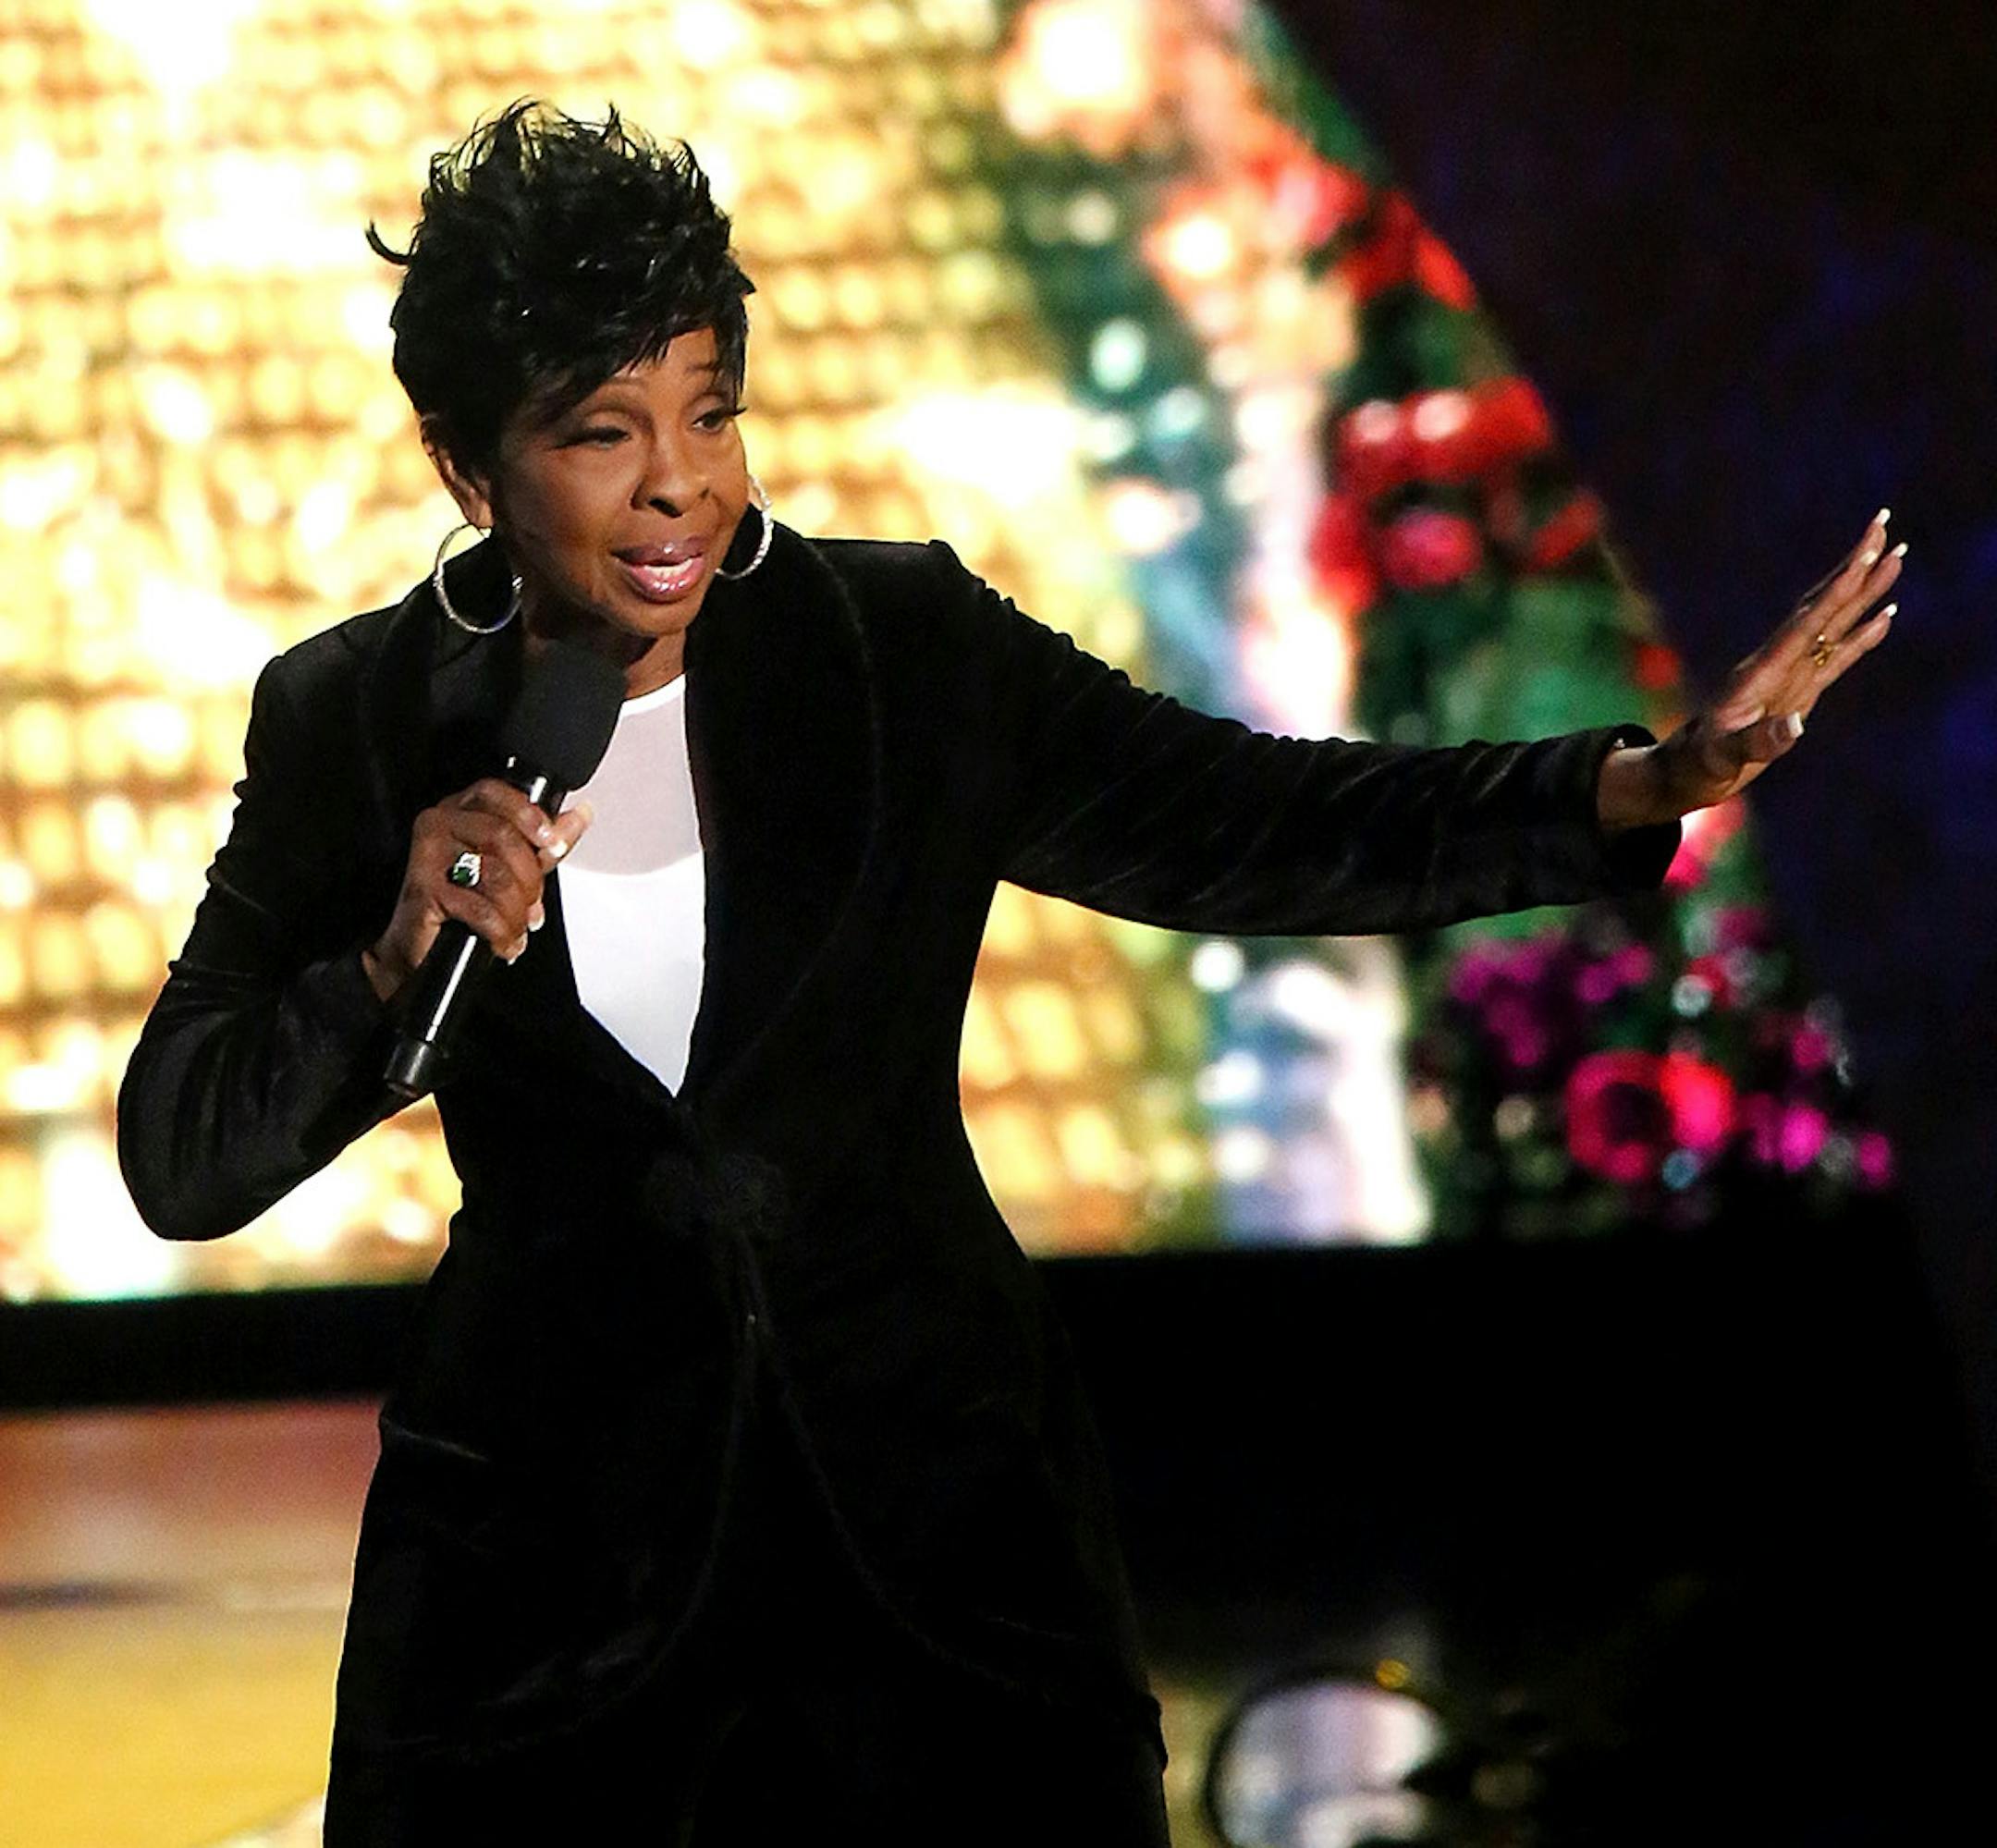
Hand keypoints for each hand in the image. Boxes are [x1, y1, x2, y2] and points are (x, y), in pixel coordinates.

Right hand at [362, 780, 593, 1001]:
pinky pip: (480, 908)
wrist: (419, 951)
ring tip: (518, 928)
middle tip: (533, 904)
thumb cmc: (462, 905)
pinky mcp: (423, 889)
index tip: (552, 843)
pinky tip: (504, 943)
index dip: (529, 815)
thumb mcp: (512, 869)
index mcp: (461, 811)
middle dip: (530, 878)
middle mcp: (439, 824)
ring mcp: (428, 855)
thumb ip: (543, 843)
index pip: (496, 792)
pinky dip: (501, 932)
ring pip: (496, 873)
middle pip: (502, 835)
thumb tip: (579, 815)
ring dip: (517, 910)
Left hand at [1599, 509, 1901, 828]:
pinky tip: (1885, 613)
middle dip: (1853, 566)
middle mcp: (1777, 662)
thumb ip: (1759, 742)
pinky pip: (1836, 654)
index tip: (1865, 557)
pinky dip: (1862, 633)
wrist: (1689, 768)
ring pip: (1832, 621)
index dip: (1837, 592)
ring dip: (1863, 589)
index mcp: (1759, 673)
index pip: (1805, 623)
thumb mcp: (1724, 757)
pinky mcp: (1800, 688)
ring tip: (1896, 554)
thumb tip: (1795, 726)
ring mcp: (1790, 672)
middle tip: (1883, 522)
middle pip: (1821, 605)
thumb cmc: (1702, 764)